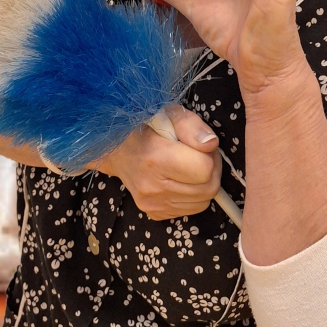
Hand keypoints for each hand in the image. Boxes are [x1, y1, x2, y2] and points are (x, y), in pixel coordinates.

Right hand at [94, 105, 222, 220]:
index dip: (210, 155)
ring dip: (204, 183)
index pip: (204, 169)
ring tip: (189, 166)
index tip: (200, 145)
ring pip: (203, 201)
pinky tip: (180, 179)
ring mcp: (152, 204)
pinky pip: (191, 209)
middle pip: (208, 188)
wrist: (115, 150)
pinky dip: (193, 195)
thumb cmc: (144, 127)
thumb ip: (191, 126)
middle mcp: (151, 187)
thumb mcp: (167, 113)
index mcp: (154, 158)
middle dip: (211, 170)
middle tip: (198, 155)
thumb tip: (211, 144)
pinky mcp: (154, 213)